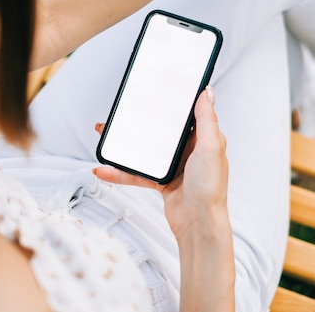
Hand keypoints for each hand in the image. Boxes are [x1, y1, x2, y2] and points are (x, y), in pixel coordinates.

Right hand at [93, 87, 228, 239]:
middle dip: (140, 121)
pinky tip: (104, 169)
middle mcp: (190, 150)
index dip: (171, 102)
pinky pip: (138, 173)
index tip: (154, 90)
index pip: (186, 114)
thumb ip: (207, 119)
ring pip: (145, 150)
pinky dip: (121, 172)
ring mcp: (175, 166)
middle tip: (121, 112)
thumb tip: (208, 92)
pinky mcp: (162, 182)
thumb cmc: (210, 187)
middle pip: (160, 130)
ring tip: (104, 134)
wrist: (199, 224)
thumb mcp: (210, 147)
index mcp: (203, 138)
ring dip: (125, 143)